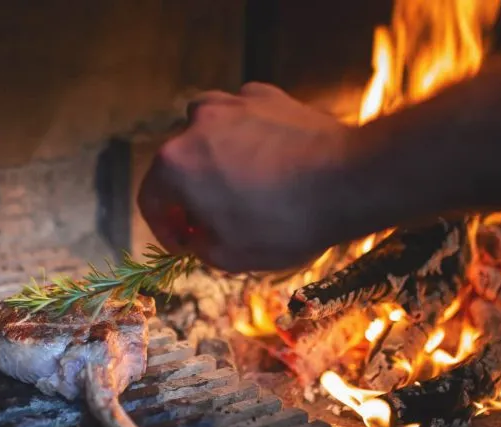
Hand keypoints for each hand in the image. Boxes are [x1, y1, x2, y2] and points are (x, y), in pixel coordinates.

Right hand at [138, 82, 351, 272]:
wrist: (349, 179)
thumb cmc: (284, 223)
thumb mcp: (231, 257)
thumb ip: (200, 248)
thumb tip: (199, 238)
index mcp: (174, 164)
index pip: (151, 200)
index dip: (164, 229)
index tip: (184, 245)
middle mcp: (194, 124)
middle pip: (177, 165)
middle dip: (189, 196)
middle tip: (211, 222)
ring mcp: (231, 103)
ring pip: (206, 135)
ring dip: (212, 162)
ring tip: (238, 186)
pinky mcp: (266, 95)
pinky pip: (242, 120)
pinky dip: (245, 139)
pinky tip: (267, 161)